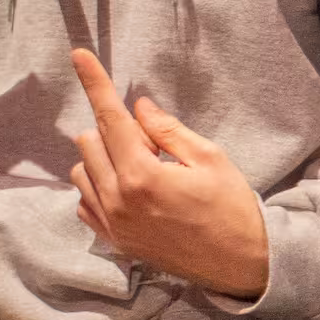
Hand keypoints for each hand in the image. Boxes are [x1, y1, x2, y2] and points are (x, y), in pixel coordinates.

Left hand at [67, 49, 270, 297]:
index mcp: (142, 175)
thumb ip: (170, 131)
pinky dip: (99, 187)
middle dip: (114, 130)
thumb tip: (141, 107)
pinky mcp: (113, 241)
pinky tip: (130, 191)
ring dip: (104, 159)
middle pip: (89, 141)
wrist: (240, 264)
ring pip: (81, 171)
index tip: (79, 55)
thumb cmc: (233, 207)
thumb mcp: (211, 159)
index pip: (110, 118)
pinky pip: (85, 202)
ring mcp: (111, 224)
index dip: (96, 83)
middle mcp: (117, 200)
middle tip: (154, 144)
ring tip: (143, 169)